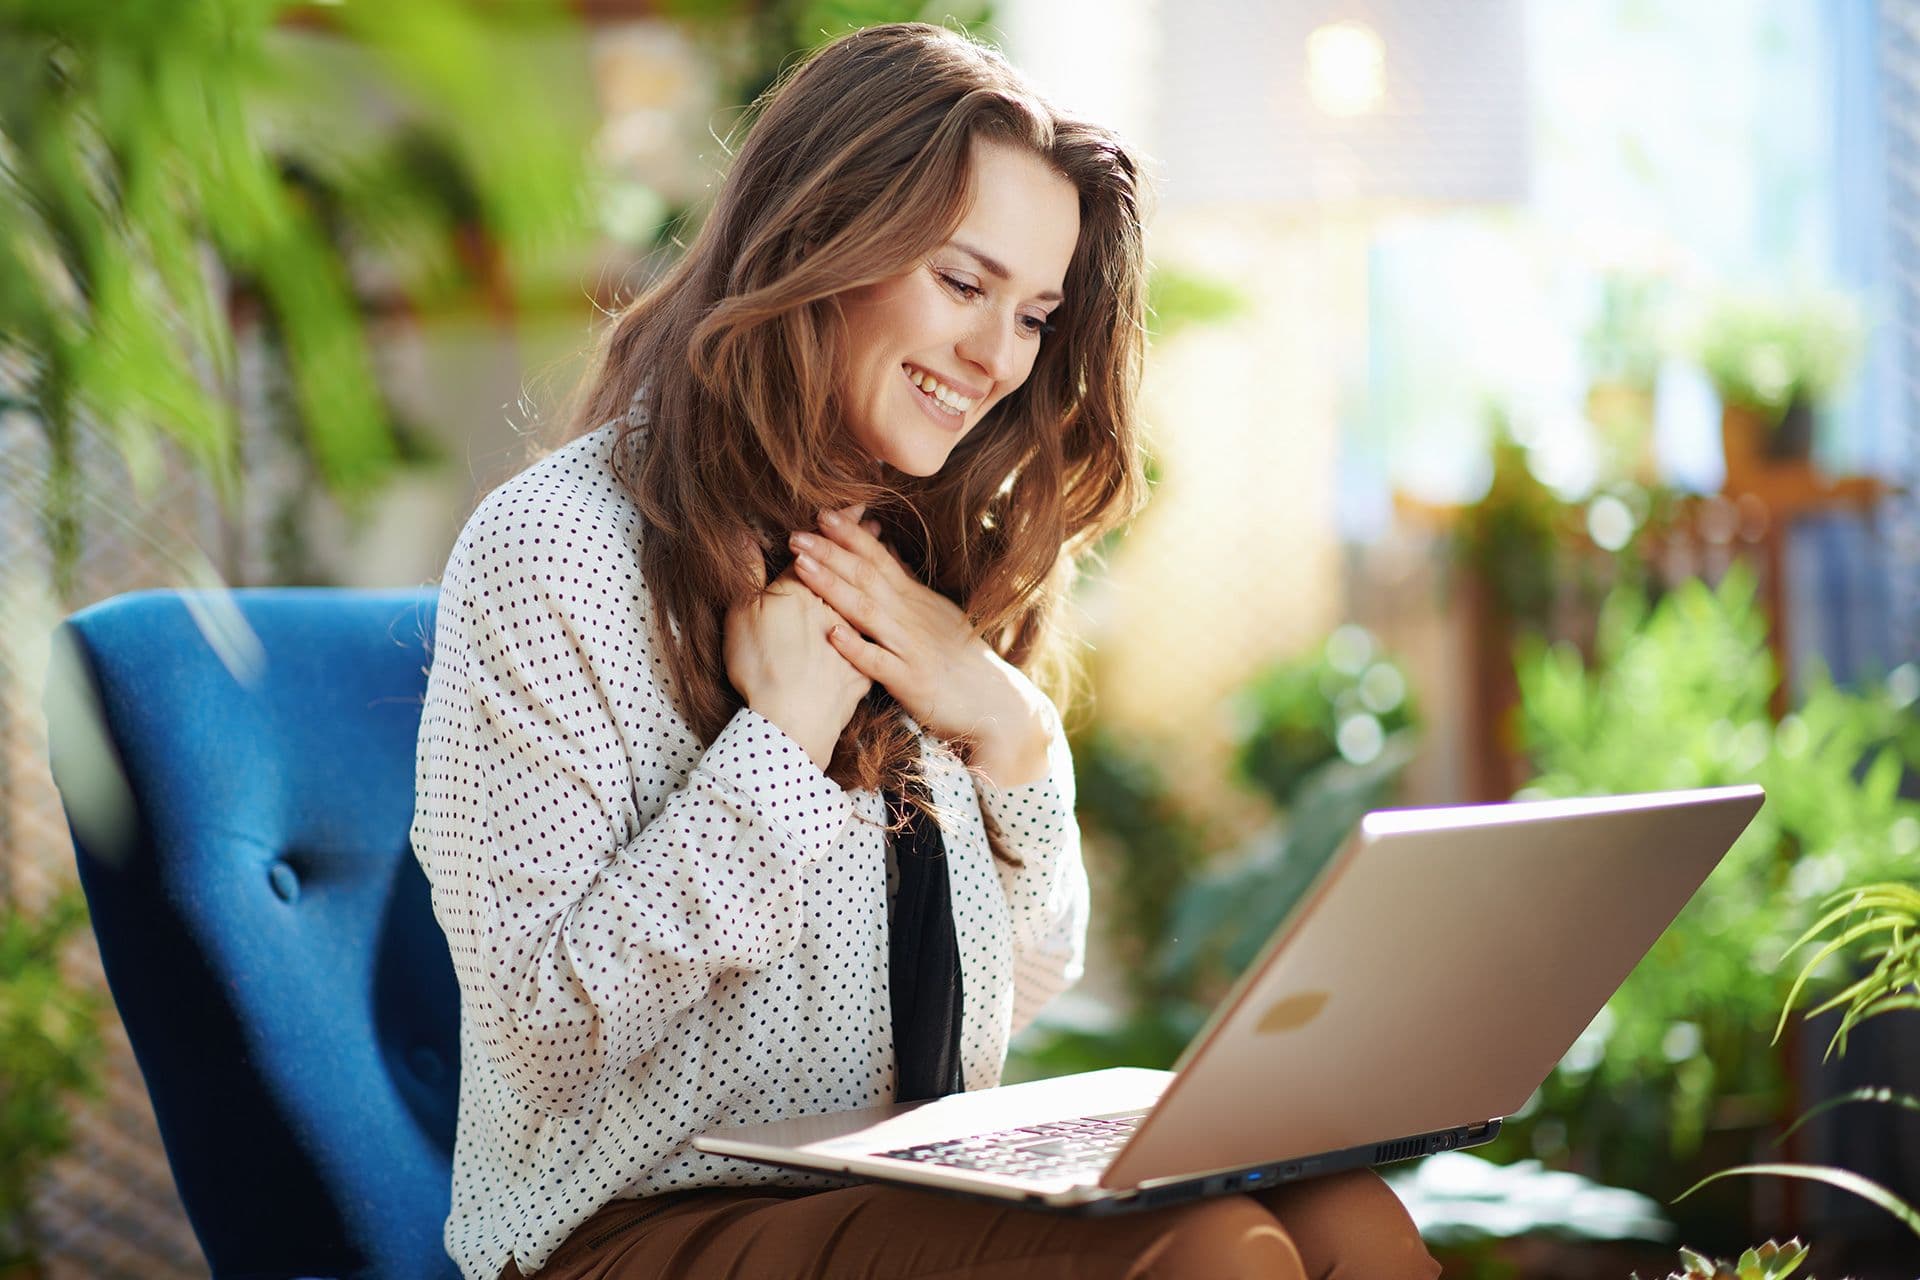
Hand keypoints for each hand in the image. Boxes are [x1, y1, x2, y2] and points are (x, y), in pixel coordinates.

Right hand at [723, 531, 871, 772]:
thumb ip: (746, 571)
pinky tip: (888, 610)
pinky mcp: (867, 669)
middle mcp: (836, 607)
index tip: (851, 507)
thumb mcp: (742, 614)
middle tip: (871, 520)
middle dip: (859, 542)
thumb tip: (740, 533)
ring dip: (874, 573)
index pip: (822, 550)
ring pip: (870, 596)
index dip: (837, 527)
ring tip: (880, 553)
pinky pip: (879, 635)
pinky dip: (884, 617)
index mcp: (804, 590)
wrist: (792, 723)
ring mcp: (857, 638)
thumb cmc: (761, 667)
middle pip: (851, 567)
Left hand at [788, 506, 1052, 784]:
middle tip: (796, 532)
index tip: (821, 514)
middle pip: (866, 576)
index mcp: (916, 600)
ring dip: (832, 586)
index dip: (850, 536)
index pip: (879, 558)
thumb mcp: (939, 614)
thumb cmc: (964, 661)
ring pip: (866, 611)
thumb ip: (909, 584)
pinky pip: (879, 662)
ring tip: (800, 566)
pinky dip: (855, 647)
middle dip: (830, 552)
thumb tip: (886, 549)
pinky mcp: (911, 681)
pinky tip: (830, 633)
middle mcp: (912, 616)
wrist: (999, 705)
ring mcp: (911, 647)